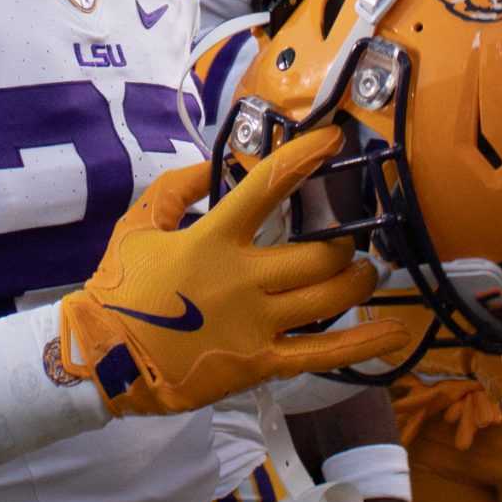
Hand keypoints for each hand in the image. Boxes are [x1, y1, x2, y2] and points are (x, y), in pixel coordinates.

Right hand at [53, 128, 403, 417]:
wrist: (104, 358)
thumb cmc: (120, 289)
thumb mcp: (137, 226)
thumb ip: (176, 190)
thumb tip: (212, 164)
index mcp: (213, 239)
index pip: (267, 187)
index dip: (304, 157)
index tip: (334, 138)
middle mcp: (244, 279)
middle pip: (319, 254)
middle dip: (344, 243)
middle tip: (346, 240)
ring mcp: (257, 324)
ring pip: (330, 296)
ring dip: (357, 279)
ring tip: (361, 272)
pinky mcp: (261, 363)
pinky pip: (324, 353)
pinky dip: (365, 343)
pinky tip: (398, 332)